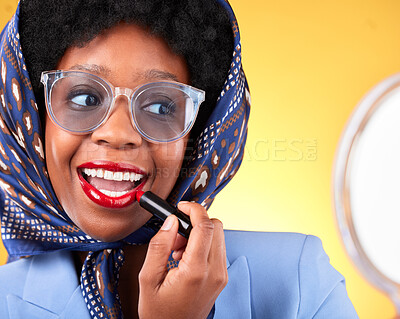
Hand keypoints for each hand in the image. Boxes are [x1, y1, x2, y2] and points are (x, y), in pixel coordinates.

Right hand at [138, 202, 227, 318]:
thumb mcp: (148, 278)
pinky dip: (204, 245)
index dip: (194, 209)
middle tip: (176, 235)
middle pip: (217, 226)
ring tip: (178, 251)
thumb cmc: (159, 312)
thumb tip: (171, 221)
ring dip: (200, 234)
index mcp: (196, 271)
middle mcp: (215, 272)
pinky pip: (218, 249)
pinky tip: (186, 258)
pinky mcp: (222, 278)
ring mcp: (221, 276)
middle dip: (196, 222)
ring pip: (219, 236)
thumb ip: (159, 245)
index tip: (182, 206)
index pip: (205, 226)